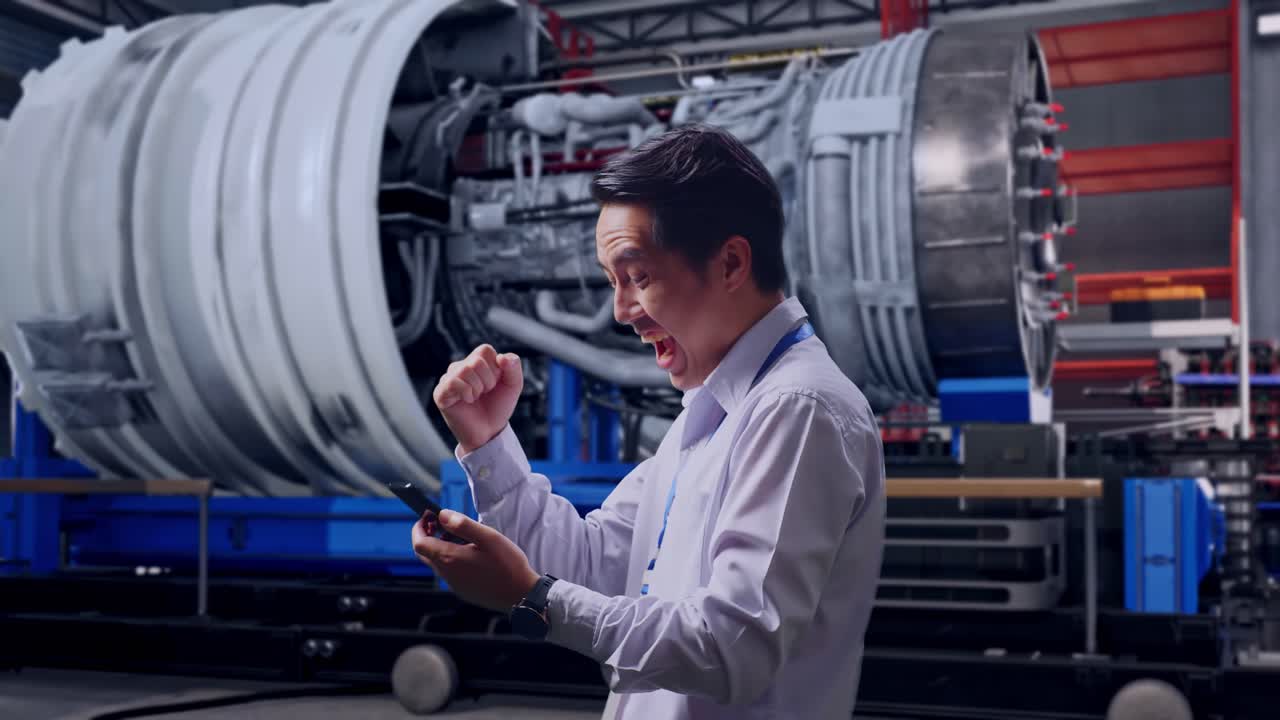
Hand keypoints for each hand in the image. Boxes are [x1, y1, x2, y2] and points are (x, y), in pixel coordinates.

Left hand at [412, 509, 540, 612]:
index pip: (419, 543)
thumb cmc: (508, 565)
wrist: (521, 595)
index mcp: (450, 559)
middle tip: (440, 523)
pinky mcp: (463, 590)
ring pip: (438, 563)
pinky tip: (471, 554)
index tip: (429, 515)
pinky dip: (452, 559)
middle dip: (428, 535)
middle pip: (425, 553)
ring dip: (441, 547)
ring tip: (461, 536)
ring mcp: (454, 584)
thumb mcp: (488, 537)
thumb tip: (442, 515)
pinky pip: (449, 572)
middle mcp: (448, 574)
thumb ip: (463, 525)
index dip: (419, 527)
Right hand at [432, 345, 522, 454]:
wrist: (489, 431)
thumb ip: (513, 366)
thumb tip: (501, 357)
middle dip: (488, 381)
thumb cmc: (498, 407)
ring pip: (465, 370)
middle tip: (485, 393)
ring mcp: (448, 379)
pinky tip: (467, 401)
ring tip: (476, 398)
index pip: (485, 350)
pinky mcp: (440, 392)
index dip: (496, 368)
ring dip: (478, 388)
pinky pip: (453, 382)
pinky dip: (467, 393)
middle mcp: (460, 367)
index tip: (495, 383)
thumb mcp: (513, 385)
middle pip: (476, 361)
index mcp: (476, 362)